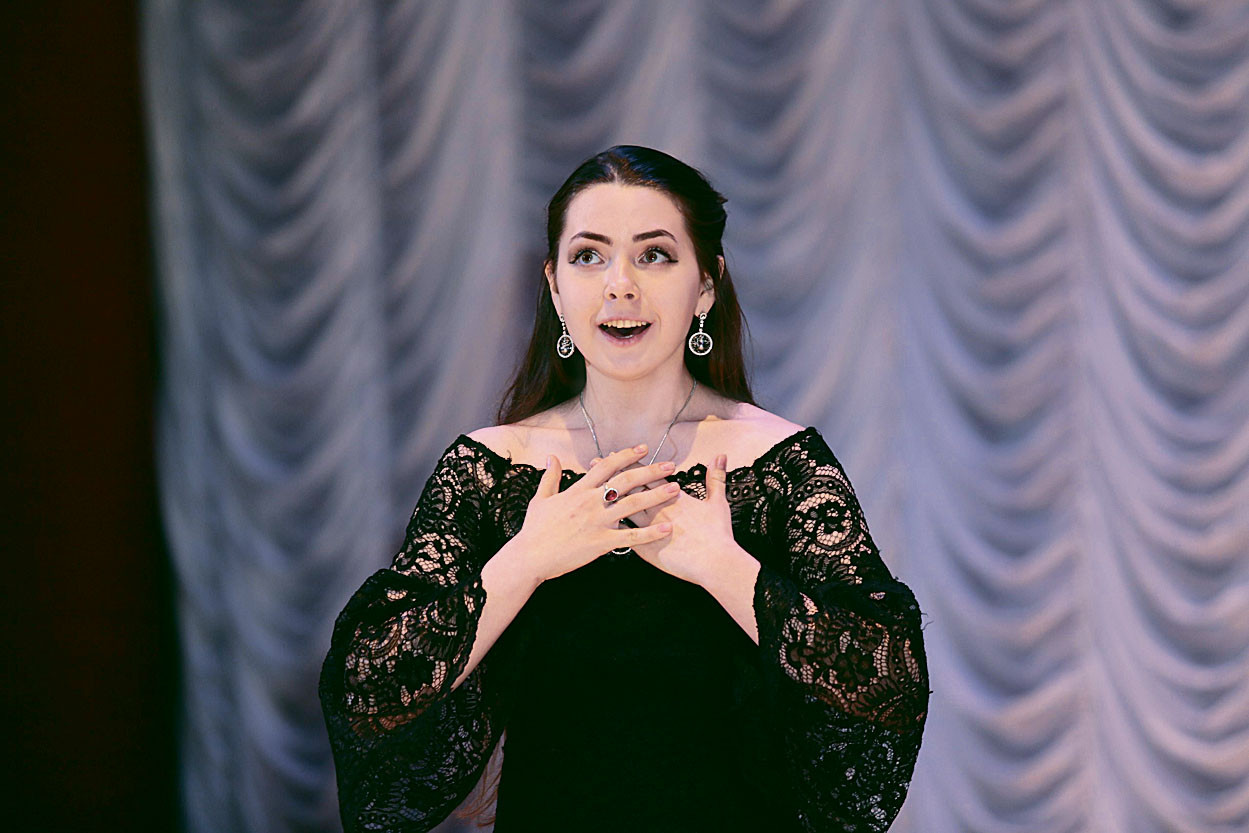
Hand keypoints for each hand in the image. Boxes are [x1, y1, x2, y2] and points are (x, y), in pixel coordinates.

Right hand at [517, 444, 680, 583]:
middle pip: (625, 480)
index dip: (627, 455)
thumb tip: (551, 457)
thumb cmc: (535, 529)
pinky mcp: (601, 543)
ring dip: (656, 496)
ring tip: (676, 490)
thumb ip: (550, 476)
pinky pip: (631, 537)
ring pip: (632, 504)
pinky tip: (667, 528)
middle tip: (671, 465)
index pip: (607, 465)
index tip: (644, 449)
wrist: (530, 556)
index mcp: (578, 490)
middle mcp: (591, 502)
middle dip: (650, 471)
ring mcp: (597, 522)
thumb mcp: (541, 498)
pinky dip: (650, 533)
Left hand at [591, 452, 736, 585]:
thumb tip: (720, 457)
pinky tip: (597, 527)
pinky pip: (623, 536)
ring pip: (621, 509)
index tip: (615, 455)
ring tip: (589, 490)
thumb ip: (716, 479)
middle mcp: (657, 509)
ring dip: (605, 499)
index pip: (646, 475)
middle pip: (628, 487)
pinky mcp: (645, 547)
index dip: (629, 464)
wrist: (713, 561)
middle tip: (594, 464)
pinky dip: (611, 531)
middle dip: (610, 475)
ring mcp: (648, 528)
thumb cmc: (717, 535)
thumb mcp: (718, 503)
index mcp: (673, 497)